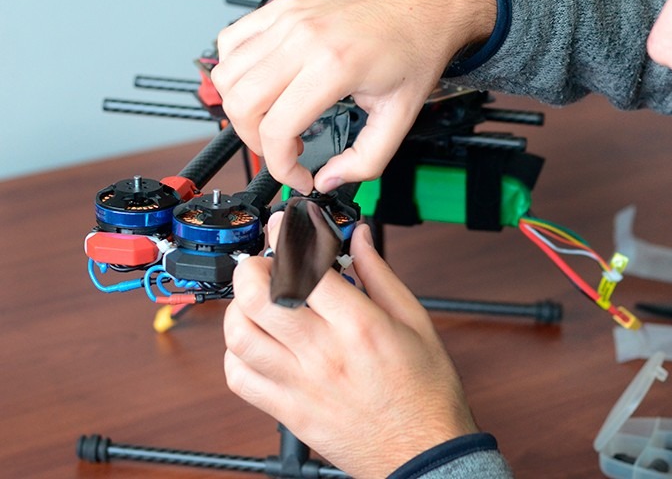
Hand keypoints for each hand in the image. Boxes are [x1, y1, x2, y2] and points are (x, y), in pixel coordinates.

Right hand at [212, 0, 495, 192]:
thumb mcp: (401, 115)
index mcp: (334, 66)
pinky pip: (231, 40)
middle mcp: (303, 37)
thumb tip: (329, 179)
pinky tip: (263, 84)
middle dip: (254, 141)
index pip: (277, 129)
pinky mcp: (283, 5)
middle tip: (282, 152)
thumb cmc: (417, 46)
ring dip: (240, 108)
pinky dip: (234, 69)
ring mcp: (288, 17)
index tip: (299, 175)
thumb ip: (367, 159)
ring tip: (273, 120)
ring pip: (227, 72)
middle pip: (241, 103)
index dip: (281, 166)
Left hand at [223, 222, 477, 477]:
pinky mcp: (287, 411)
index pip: (303, 265)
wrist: (423, 454)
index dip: (286, 236)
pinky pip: (240, 378)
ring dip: (239, 307)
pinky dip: (237, 353)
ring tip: (257, 300)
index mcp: (359, 325)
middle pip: (256, 296)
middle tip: (265, 263)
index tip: (283, 225)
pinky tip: (257, 342)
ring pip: (240, 335)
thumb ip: (380, 275)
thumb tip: (359, 238)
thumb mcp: (416, 322)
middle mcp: (323, 353)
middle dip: (252, 267)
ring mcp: (299, 384)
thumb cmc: (426, 392)